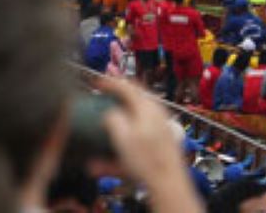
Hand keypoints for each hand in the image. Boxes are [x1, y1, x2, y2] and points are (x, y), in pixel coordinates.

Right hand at [94, 75, 200, 212]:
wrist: (168, 183)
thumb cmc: (146, 159)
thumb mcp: (122, 135)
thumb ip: (112, 118)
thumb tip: (110, 114)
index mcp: (147, 107)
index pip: (126, 86)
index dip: (110, 82)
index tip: (97, 82)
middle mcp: (157, 113)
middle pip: (136, 96)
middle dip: (120, 93)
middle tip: (107, 93)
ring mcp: (162, 126)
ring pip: (139, 114)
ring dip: (124, 113)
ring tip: (113, 113)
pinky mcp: (164, 141)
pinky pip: (143, 130)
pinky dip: (130, 132)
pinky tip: (122, 141)